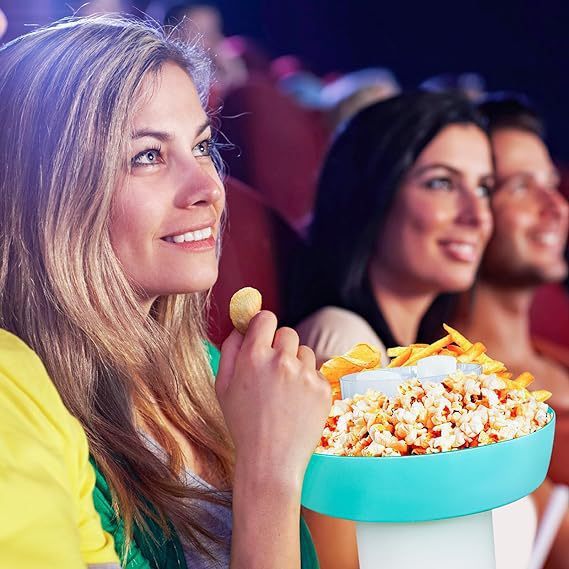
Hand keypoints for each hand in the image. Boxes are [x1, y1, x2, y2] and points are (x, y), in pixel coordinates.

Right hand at [216, 311, 330, 489]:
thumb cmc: (243, 424)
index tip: (263, 334)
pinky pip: (316, 372)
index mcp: (254, 356)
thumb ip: (230, 350)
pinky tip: (297, 404)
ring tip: (284, 392)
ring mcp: (306, 375)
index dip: (263, 324)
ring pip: (304, 352)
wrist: (270, 461)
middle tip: (272, 370)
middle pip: (287, 332)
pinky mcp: (324, 388)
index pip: (266, 318)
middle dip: (279, 346)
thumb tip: (241, 326)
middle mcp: (282, 360)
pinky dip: (308, 383)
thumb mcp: (223, 386)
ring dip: (295, 364)